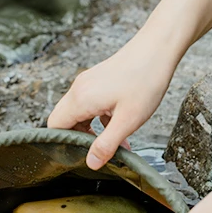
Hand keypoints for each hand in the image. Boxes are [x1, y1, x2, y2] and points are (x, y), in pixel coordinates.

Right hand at [47, 33, 177, 167]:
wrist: (157, 49)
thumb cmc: (145, 81)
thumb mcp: (128, 121)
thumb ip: (106, 144)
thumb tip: (91, 163)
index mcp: (80, 99)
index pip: (54, 127)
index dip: (63, 144)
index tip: (81, 156)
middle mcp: (78, 89)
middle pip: (64, 120)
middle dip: (79, 138)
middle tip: (100, 151)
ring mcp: (87, 83)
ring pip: (78, 113)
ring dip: (92, 129)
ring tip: (114, 141)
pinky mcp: (97, 80)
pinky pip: (89, 104)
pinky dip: (99, 117)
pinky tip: (119, 125)